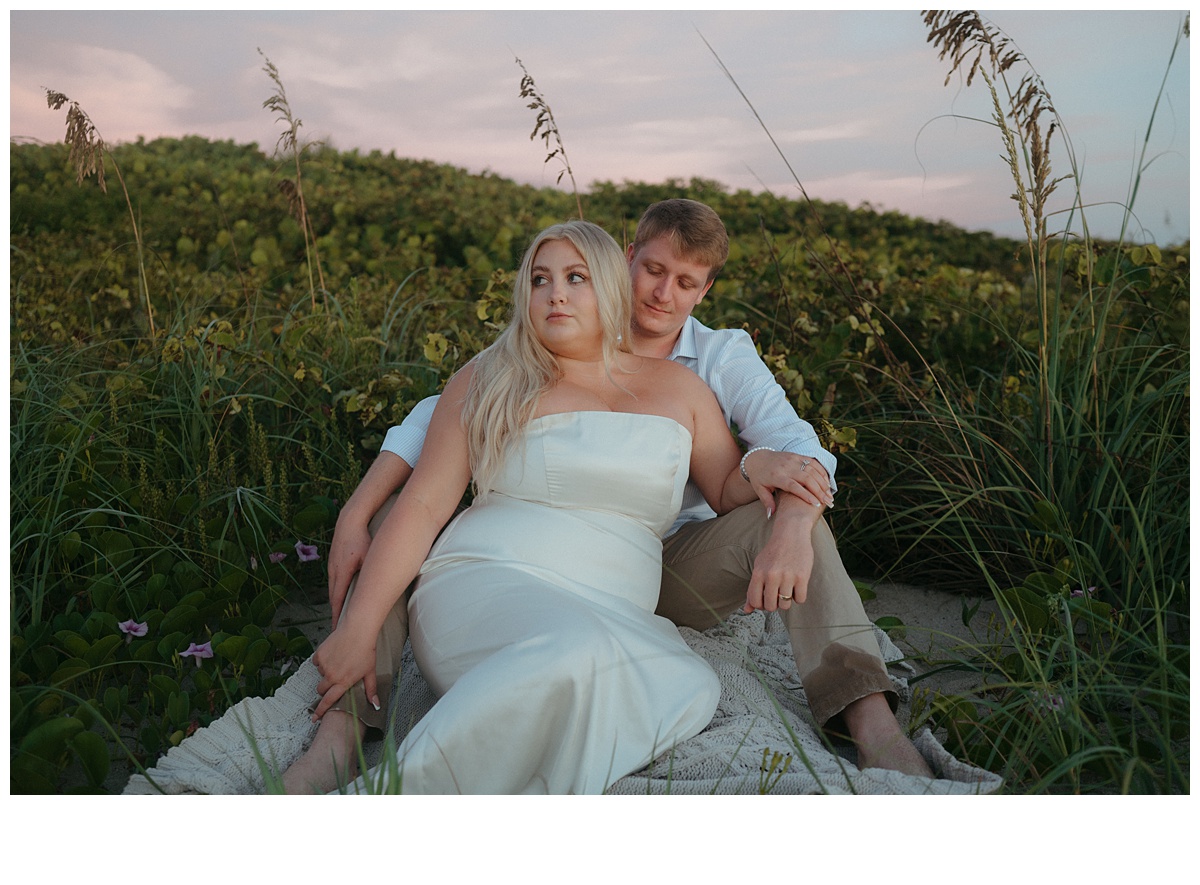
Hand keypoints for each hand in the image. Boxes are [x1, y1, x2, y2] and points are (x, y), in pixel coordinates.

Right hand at [311, 626, 378, 720]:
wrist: (358, 630)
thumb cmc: (366, 650)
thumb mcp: (370, 672)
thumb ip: (370, 690)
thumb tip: (375, 705)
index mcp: (343, 682)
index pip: (329, 701)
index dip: (321, 710)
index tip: (315, 717)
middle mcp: (332, 675)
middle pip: (321, 689)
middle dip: (326, 688)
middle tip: (335, 679)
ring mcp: (324, 665)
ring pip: (320, 674)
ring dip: (326, 671)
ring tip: (339, 661)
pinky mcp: (319, 654)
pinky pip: (317, 662)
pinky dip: (322, 660)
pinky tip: (333, 654)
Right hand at [327, 516, 371, 627]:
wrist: (350, 520)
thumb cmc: (363, 538)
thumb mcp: (369, 557)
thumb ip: (372, 574)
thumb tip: (382, 588)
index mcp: (342, 573)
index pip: (338, 601)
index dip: (338, 617)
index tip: (338, 630)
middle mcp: (334, 571)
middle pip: (334, 598)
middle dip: (336, 614)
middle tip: (339, 630)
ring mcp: (332, 566)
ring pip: (333, 590)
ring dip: (336, 604)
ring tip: (341, 618)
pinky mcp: (333, 561)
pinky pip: (334, 581)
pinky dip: (337, 592)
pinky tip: (342, 597)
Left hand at [742, 496, 819, 612]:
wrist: (792, 533)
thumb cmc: (774, 552)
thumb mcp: (759, 567)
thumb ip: (752, 589)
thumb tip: (746, 610)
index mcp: (758, 573)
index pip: (755, 602)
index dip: (760, 605)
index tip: (765, 598)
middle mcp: (771, 575)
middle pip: (770, 606)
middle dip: (774, 604)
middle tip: (778, 595)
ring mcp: (787, 576)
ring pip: (785, 606)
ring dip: (787, 601)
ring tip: (788, 589)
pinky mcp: (802, 576)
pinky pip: (800, 599)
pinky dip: (799, 596)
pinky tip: (797, 586)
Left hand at [743, 449, 833, 514]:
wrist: (757, 458)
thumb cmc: (759, 477)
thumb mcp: (760, 490)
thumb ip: (767, 502)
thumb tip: (771, 515)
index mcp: (777, 476)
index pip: (794, 486)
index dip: (806, 495)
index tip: (816, 504)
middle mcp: (786, 467)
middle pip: (806, 478)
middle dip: (819, 490)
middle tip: (828, 501)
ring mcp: (793, 459)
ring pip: (812, 470)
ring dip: (823, 482)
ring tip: (829, 494)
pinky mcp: (797, 455)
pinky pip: (813, 462)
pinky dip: (821, 471)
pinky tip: (827, 482)